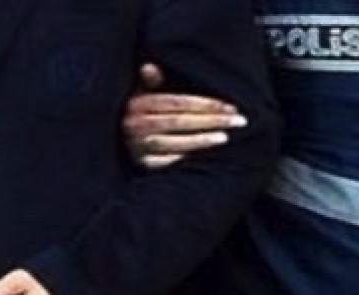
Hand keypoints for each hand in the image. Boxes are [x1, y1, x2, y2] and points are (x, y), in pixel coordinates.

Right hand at [123, 63, 246, 169]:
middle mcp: (134, 125)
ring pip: (174, 143)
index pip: (177, 102)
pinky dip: (186, 158)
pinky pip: (166, 163)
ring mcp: (137, 146)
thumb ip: (150, 82)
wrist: (119, 140)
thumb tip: (149, 67)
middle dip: (211, 121)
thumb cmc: (140, 114)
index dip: (205, 104)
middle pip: (179, 121)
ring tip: (225, 137)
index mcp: (137, 104)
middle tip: (238, 121)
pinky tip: (206, 156)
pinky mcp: (142, 164)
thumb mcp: (141, 93)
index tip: (230, 107)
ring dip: (202, 140)